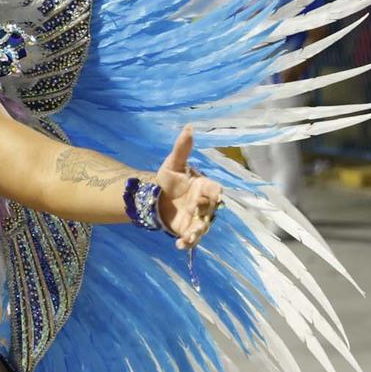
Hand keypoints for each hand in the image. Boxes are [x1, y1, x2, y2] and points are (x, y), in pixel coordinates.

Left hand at [155, 126, 222, 250]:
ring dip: (198, 231)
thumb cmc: (169, 180)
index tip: (213, 194)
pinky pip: (191, 239)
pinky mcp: (187, 231)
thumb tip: (189, 127)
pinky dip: (187, 243)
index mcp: (205, 187)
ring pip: (203, 226)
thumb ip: (182, 148)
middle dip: (206, 210)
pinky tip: (179, 245)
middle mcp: (205, 205)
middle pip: (211, 209)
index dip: (215, 193)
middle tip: (196, 207)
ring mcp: (197, 219)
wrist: (155, 197)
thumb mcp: (173, 164)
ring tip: (189, 236)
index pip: (216, 190)